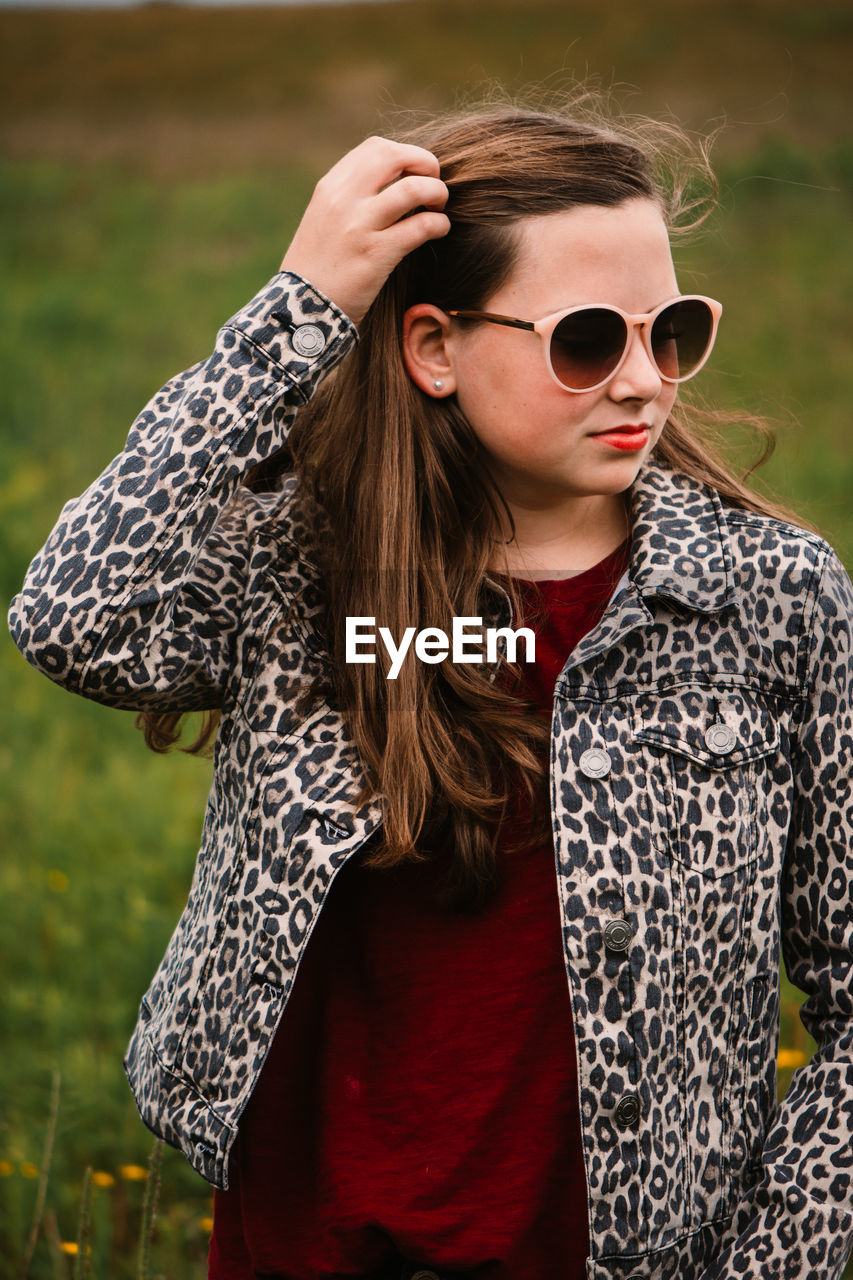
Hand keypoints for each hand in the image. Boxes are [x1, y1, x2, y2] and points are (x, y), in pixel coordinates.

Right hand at [279, 136, 449, 325]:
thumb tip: (393, 183)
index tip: (413, 173)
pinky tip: (439, 230)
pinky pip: (421, 227)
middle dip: (425, 163)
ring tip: (439, 207)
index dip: (404, 155)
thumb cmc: (318, 268)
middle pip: (396, 155)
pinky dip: (438, 224)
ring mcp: (360, 226)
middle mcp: (344, 199)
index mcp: (330, 187)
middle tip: (434, 182)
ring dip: (436, 192)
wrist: (302, 308)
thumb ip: (351, 198)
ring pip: (414, 188)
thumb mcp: (324, 219)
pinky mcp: (377, 255)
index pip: (375, 147)